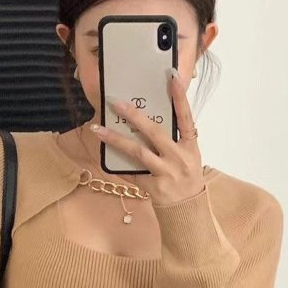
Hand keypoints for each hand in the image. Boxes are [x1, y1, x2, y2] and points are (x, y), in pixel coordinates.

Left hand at [90, 68, 204, 205]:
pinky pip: (130, 172)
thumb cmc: (187, 177)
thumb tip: (149, 118)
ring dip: (115, 139)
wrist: (188, 209)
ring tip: (97, 129)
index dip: (180, 98)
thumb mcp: (188, 155)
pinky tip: (103, 156)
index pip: (186, 118)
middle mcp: (178, 158)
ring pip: (137, 152)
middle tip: (116, 102)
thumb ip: (174, 138)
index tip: (171, 78)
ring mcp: (165, 173)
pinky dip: (117, 164)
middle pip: (155, 133)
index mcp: (190, 146)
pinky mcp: (152, 186)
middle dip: (134, 116)